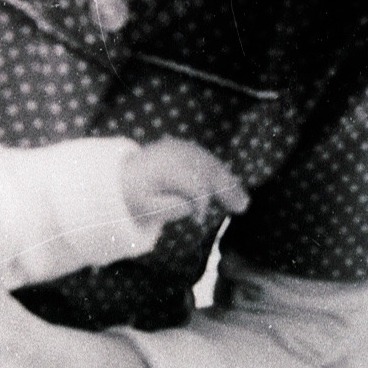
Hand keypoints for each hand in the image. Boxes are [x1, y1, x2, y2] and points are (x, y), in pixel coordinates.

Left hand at [120, 138, 247, 227]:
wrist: (124, 176)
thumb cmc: (136, 197)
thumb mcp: (147, 208)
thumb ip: (172, 208)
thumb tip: (196, 206)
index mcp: (161, 167)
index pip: (188, 181)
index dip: (199, 200)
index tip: (200, 220)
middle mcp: (173, 152)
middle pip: (204, 169)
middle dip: (225, 189)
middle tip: (241, 208)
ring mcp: (182, 147)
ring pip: (210, 164)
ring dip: (229, 183)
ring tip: (243, 203)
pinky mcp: (188, 149)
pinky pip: (208, 160)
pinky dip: (222, 174)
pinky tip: (234, 188)